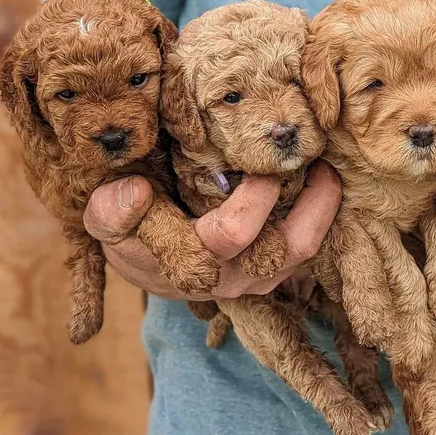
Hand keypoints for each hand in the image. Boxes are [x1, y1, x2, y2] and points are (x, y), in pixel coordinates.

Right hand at [82, 161, 341, 299]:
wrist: (149, 261)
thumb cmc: (130, 232)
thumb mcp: (106, 220)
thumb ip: (113, 211)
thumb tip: (136, 191)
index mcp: (196, 261)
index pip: (234, 233)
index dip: (254, 197)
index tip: (262, 160)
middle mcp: (237, 275)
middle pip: (293, 246)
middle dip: (315, 202)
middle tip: (320, 159)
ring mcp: (262, 275)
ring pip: (308, 247)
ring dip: (326, 207)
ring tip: (330, 166)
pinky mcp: (277, 268)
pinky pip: (310, 244)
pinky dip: (322, 214)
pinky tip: (320, 180)